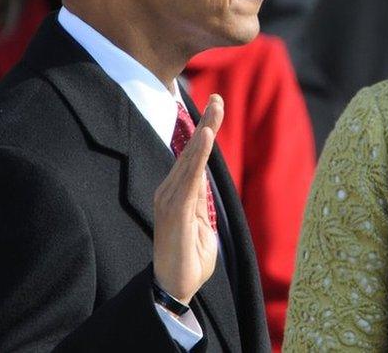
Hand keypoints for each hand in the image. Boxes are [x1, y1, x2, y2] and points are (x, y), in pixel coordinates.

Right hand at [152, 94, 223, 303]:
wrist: (174, 289)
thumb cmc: (189, 260)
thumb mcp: (201, 225)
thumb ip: (200, 202)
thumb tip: (202, 184)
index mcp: (177, 194)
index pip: (193, 158)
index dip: (204, 132)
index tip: (216, 106)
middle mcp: (169, 192)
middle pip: (190, 152)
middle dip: (206, 124)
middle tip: (219, 99)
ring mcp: (169, 200)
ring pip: (190, 161)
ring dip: (203, 134)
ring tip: (215, 111)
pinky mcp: (174, 211)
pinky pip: (190, 179)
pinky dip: (198, 156)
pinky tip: (205, 138)